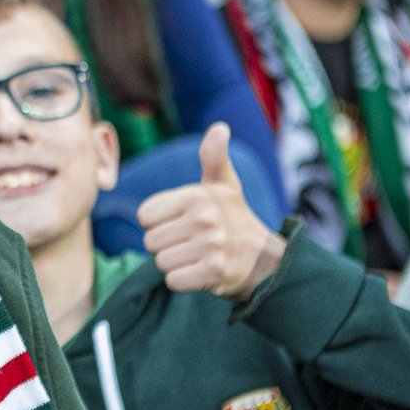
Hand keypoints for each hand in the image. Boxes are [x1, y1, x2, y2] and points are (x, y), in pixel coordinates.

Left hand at [136, 123, 285, 299]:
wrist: (265, 260)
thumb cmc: (234, 218)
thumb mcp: (224, 185)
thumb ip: (213, 157)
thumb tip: (219, 128)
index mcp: (196, 195)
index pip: (144, 216)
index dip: (158, 223)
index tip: (182, 222)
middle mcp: (204, 218)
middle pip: (150, 242)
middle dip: (166, 246)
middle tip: (191, 242)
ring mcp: (211, 246)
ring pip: (160, 262)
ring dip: (175, 264)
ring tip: (197, 256)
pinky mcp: (214, 273)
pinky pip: (173, 281)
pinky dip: (183, 281)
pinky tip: (200, 272)